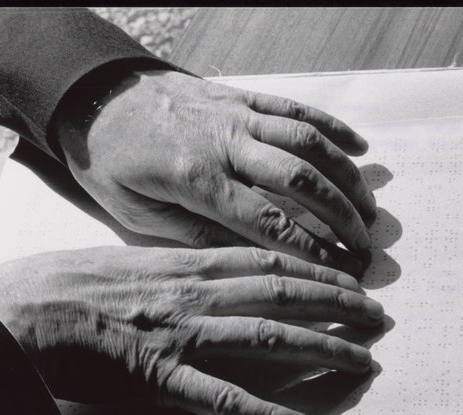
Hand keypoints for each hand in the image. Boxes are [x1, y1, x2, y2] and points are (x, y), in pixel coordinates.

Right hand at [0, 247, 383, 414]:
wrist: (26, 311)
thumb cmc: (75, 284)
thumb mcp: (140, 259)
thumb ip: (187, 266)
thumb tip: (225, 270)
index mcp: (191, 264)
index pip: (273, 262)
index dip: (320, 271)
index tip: (353, 278)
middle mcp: (199, 294)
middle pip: (286, 294)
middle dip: (340, 304)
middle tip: (380, 317)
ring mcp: (185, 336)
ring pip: (270, 338)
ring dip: (324, 350)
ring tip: (366, 362)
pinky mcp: (163, 379)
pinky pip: (225, 400)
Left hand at [55, 69, 375, 274]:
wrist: (93, 96)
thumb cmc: (111, 163)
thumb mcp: (138, 214)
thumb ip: (196, 235)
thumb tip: (250, 260)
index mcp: (197, 179)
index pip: (268, 221)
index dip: (311, 248)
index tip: (339, 271)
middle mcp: (226, 143)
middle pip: (301, 180)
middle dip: (341, 215)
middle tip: (366, 244)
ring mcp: (237, 114)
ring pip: (307, 142)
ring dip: (346, 175)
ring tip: (370, 207)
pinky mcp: (242, 97)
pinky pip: (295, 109)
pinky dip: (332, 127)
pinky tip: (361, 148)